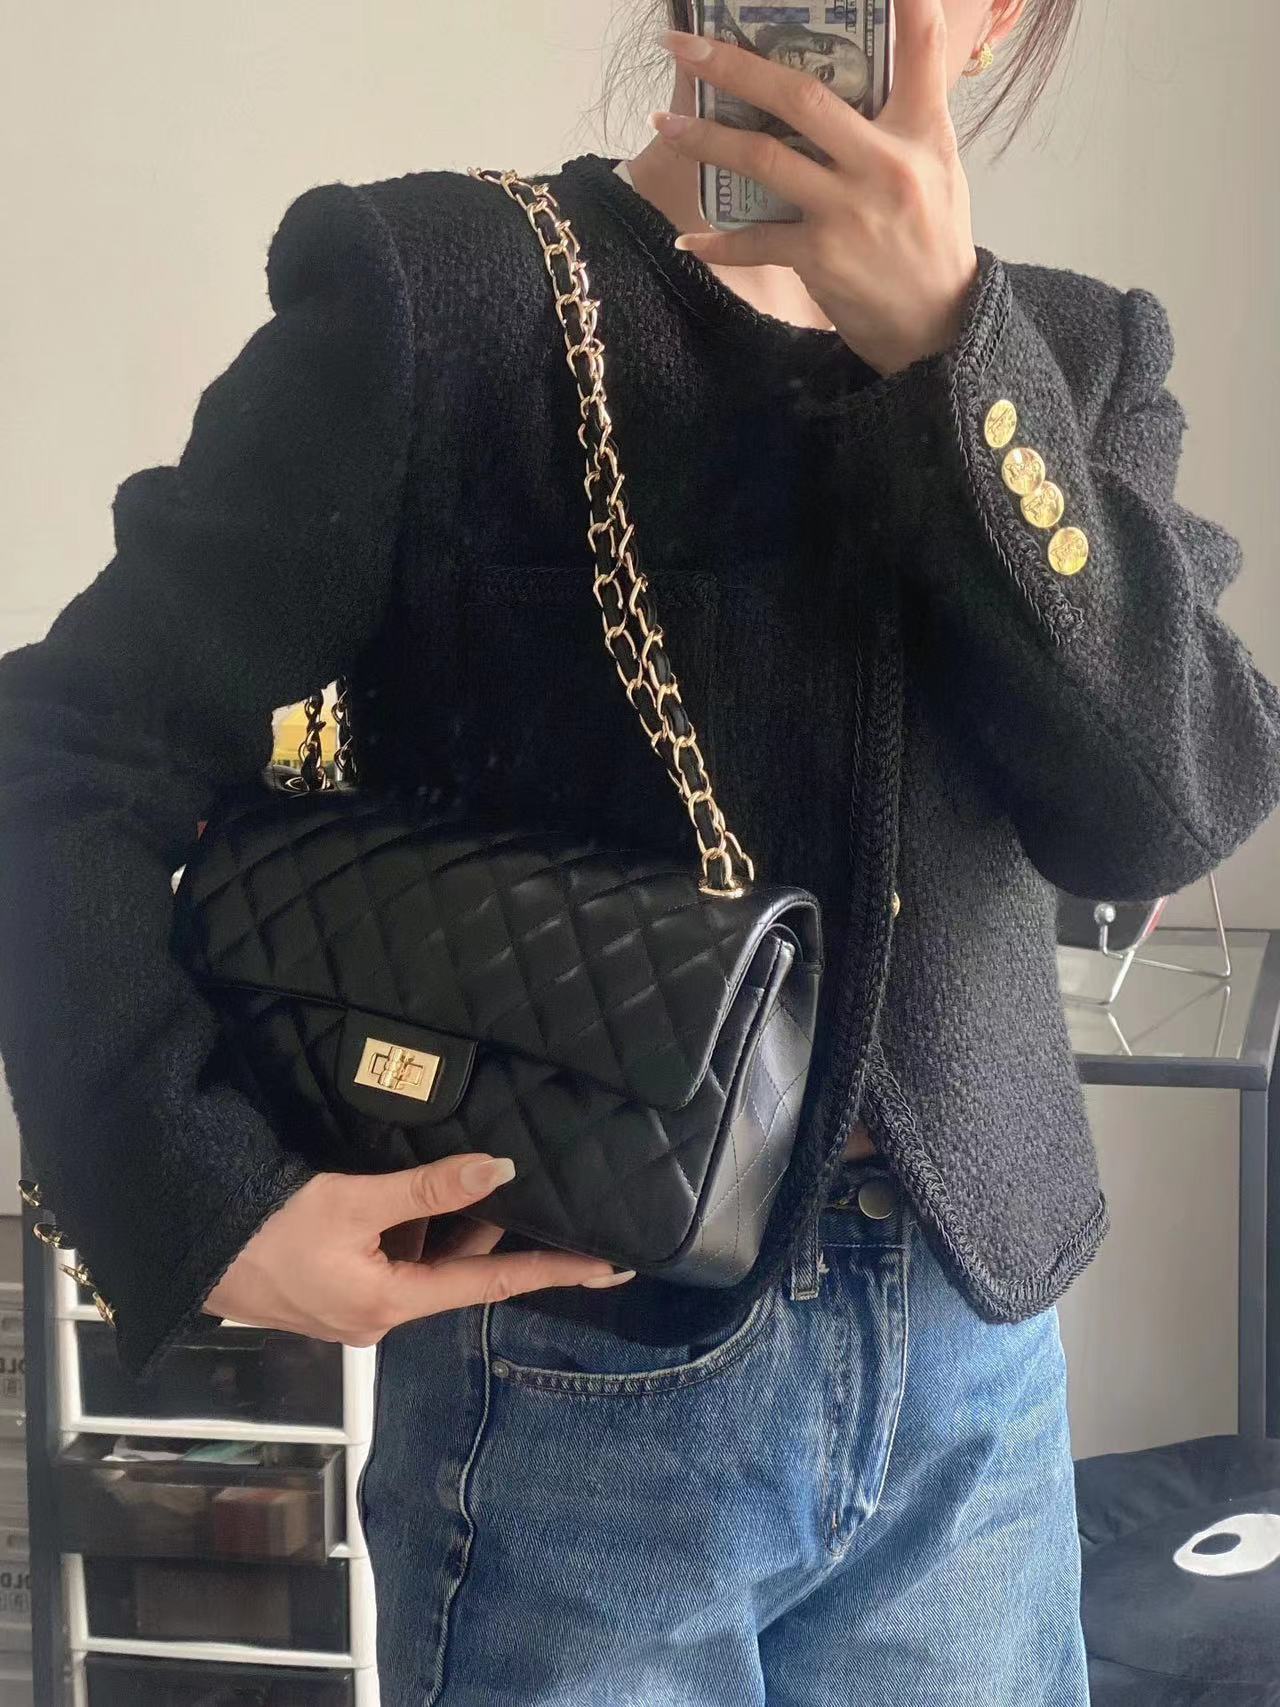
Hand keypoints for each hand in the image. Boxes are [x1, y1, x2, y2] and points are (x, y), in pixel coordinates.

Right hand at [202, 1153, 634, 1344]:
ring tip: (480, 1176)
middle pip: (458, 1271)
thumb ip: (427, 1189)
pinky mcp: (333, 1290)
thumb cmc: (263, 1227)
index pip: (493, 1285)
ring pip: (425, 1262)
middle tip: (544, 1191)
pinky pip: (394, 1259)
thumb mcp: (350, 1201)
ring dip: (449, 1225)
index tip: (613, 1267)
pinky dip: (413, 1228)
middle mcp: (381, 1317)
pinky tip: (416, 1191)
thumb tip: (500, 1171)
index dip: (555, 1271)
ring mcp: (355, 1308)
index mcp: (392, 1305)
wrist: (185, 1249)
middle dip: (496, 1232)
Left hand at [654, 0, 978, 376]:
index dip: (909, 8)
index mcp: (920, 131)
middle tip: (682, 46)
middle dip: (735, 66)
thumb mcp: (939, 163)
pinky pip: (756, 241)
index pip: (922, 50)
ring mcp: (848, 211)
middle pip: (801, 97)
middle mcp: (885, 163)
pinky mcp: (821, 258)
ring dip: (705, 140)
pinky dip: (718, 242)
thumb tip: (871, 61)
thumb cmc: (933, 236)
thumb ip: (910, 110)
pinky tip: (686, 239)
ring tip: (663, 124)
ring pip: (764, 159)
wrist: (937, 324)